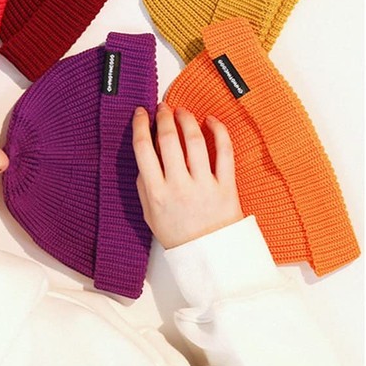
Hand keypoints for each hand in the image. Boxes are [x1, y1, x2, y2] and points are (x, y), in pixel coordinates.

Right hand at [132, 104, 242, 248]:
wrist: (209, 257)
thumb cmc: (178, 234)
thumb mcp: (149, 213)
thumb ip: (143, 184)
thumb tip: (145, 153)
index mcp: (156, 192)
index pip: (143, 149)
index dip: (139, 125)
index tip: (140, 113)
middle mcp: (179, 186)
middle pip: (168, 139)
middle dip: (163, 117)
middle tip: (162, 108)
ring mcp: (204, 185)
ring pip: (195, 141)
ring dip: (186, 119)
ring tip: (182, 111)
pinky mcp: (226, 186)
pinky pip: (225, 152)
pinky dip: (219, 131)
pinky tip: (211, 120)